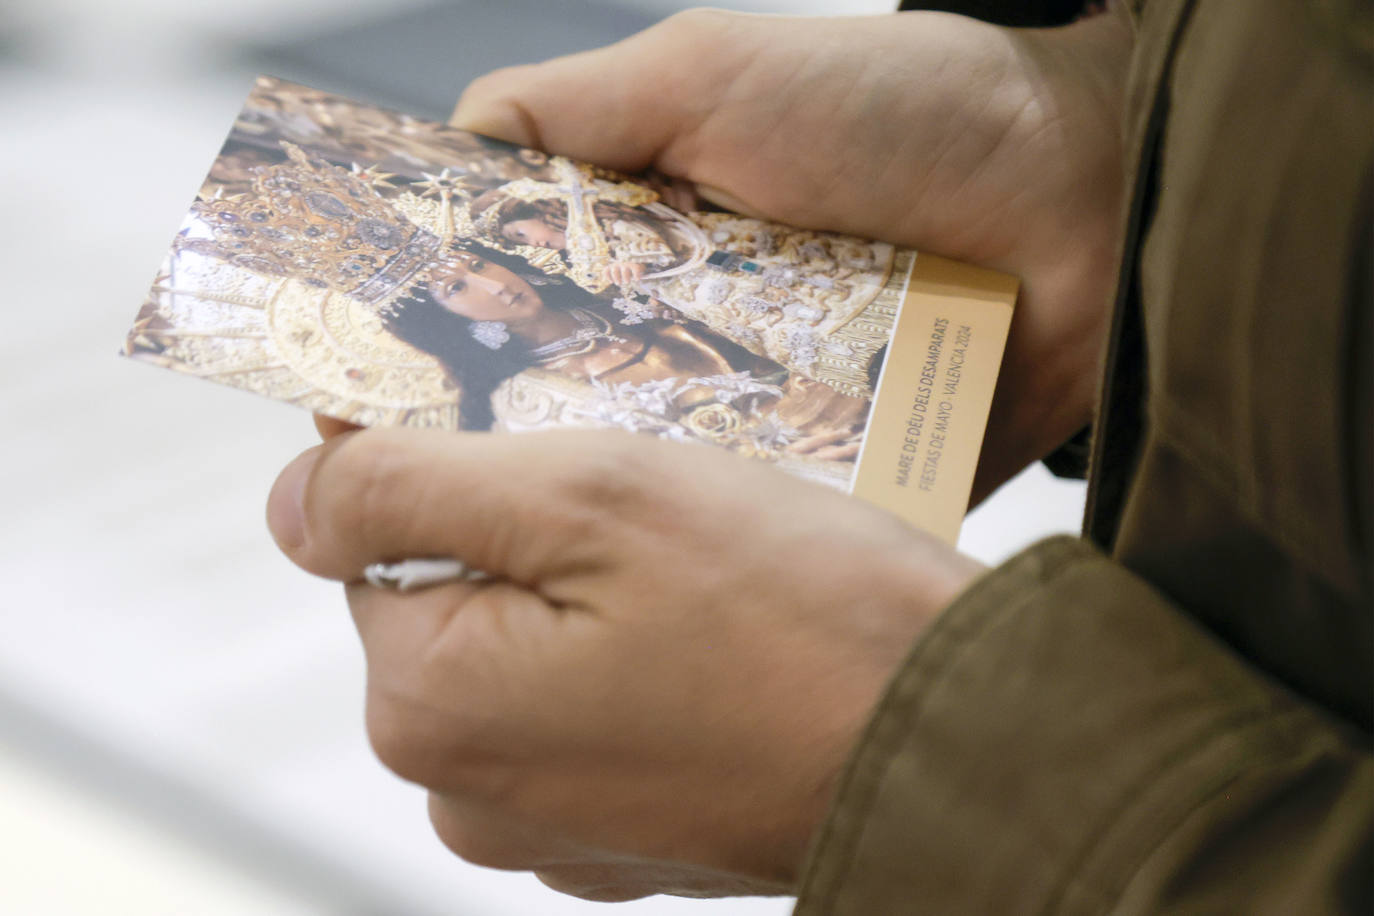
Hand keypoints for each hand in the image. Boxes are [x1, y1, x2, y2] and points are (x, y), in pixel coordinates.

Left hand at [267, 427, 982, 899]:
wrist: (964, 747)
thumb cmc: (793, 614)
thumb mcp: (587, 496)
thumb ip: (407, 486)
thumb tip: (296, 494)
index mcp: (430, 707)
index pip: (377, 538)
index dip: (455, 464)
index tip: (543, 427)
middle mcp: (471, 794)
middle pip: (458, 601)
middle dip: (538, 534)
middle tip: (655, 497)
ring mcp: (556, 831)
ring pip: (536, 652)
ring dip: (600, 595)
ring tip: (709, 570)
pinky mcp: (633, 837)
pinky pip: (601, 711)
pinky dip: (643, 661)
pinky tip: (727, 640)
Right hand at [452, 9, 1131, 501]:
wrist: (1086, 196)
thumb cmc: (905, 108)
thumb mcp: (712, 69)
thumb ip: (574, 107)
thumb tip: (451, 147)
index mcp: (647, 234)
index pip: (512, 288)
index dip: (443, 322)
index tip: (369, 368)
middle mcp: (688, 321)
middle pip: (565, 390)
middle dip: (497, 424)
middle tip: (420, 463)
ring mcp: (758, 402)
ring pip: (648, 467)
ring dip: (597, 488)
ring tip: (515, 524)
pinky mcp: (829, 472)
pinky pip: (751, 518)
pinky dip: (711, 535)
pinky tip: (653, 555)